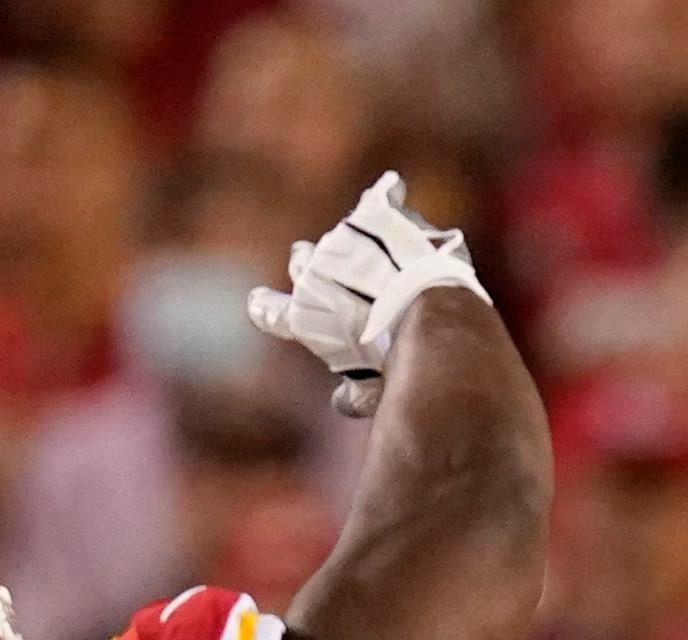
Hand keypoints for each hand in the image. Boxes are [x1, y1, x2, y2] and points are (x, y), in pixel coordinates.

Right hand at [247, 170, 489, 418]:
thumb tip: (343, 402)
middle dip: (308, 263)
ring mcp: (348, 240)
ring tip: (359, 243)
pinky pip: (383, 198)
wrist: (428, 311)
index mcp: (308, 317)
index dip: (266, 309)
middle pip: (303, 261)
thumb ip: (357, 393)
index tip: (259, 303)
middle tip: (310, 261)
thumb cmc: (398, 358)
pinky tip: (394, 189)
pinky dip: (388, 195)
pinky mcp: (382, 216)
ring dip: (349, 241)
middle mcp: (318, 271)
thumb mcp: (374, 387)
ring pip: (341, 235)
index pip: (271, 312)